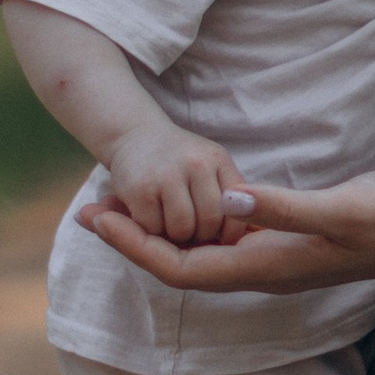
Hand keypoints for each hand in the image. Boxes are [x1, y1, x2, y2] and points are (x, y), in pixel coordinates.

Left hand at [83, 169, 374, 297]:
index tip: (97, 220)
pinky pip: (222, 242)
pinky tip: (182, 202)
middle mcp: (263, 269)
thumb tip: (226, 202)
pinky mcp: (286, 243)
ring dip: (157, 233)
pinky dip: (191, 224)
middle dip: (132, 240)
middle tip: (91, 208)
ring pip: (198, 254)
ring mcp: (274, 259)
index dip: (134, 246)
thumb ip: (282, 208)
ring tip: (123, 202)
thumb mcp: (340, 209)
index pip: (181, 268)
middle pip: (179, 266)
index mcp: (267, 265)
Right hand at [101, 115, 256, 248]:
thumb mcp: (210, 166)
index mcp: (218, 160)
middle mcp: (196, 164)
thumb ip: (227, 195)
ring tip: (170, 226)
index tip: (219, 239)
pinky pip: (154, 228)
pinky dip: (151, 231)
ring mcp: (167, 175)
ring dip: (175, 236)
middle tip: (190, 232)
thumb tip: (240, 238)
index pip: (237, 210)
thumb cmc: (178, 161)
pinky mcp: (140, 189)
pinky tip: (149, 219)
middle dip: (200, 235)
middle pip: (210, 222)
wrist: (134, 136)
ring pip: (182, 229)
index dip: (229, 233)